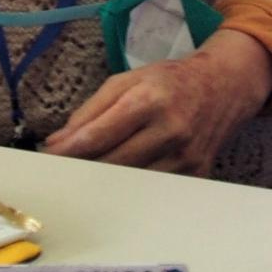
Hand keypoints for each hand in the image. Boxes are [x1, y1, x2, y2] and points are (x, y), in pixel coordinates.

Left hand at [42, 30, 271, 175]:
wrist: (223, 87)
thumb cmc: (169, 81)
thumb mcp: (128, 80)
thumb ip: (91, 111)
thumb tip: (58, 143)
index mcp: (149, 100)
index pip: (100, 135)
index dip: (69, 152)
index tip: (48, 161)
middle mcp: (169, 131)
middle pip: (113, 164)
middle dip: (83, 170)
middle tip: (60, 175)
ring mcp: (185, 158)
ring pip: (132, 183)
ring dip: (104, 184)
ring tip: (85, 182)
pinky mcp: (195, 176)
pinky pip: (154, 190)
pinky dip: (132, 190)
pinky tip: (117, 187)